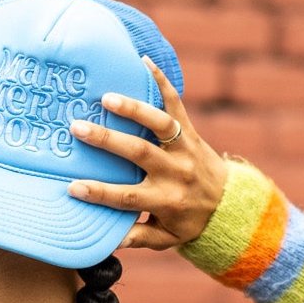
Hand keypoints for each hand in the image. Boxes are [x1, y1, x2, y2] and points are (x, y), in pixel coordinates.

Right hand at [67, 57, 228, 249]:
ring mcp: (184, 148)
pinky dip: (162, 81)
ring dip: (133, 109)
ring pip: (159, 125)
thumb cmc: (189, 222)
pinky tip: (144, 62)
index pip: (127, 197)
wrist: (230, 205)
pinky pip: (177, 103)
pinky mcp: (190, 131)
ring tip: (106, 97)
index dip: (99, 193)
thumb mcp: (165, 238)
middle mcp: (175, 172)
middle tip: (77, 128)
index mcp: (164, 200)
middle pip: (139, 153)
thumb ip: (137, 238)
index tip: (73, 187)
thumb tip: (107, 241)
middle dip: (107, 140)